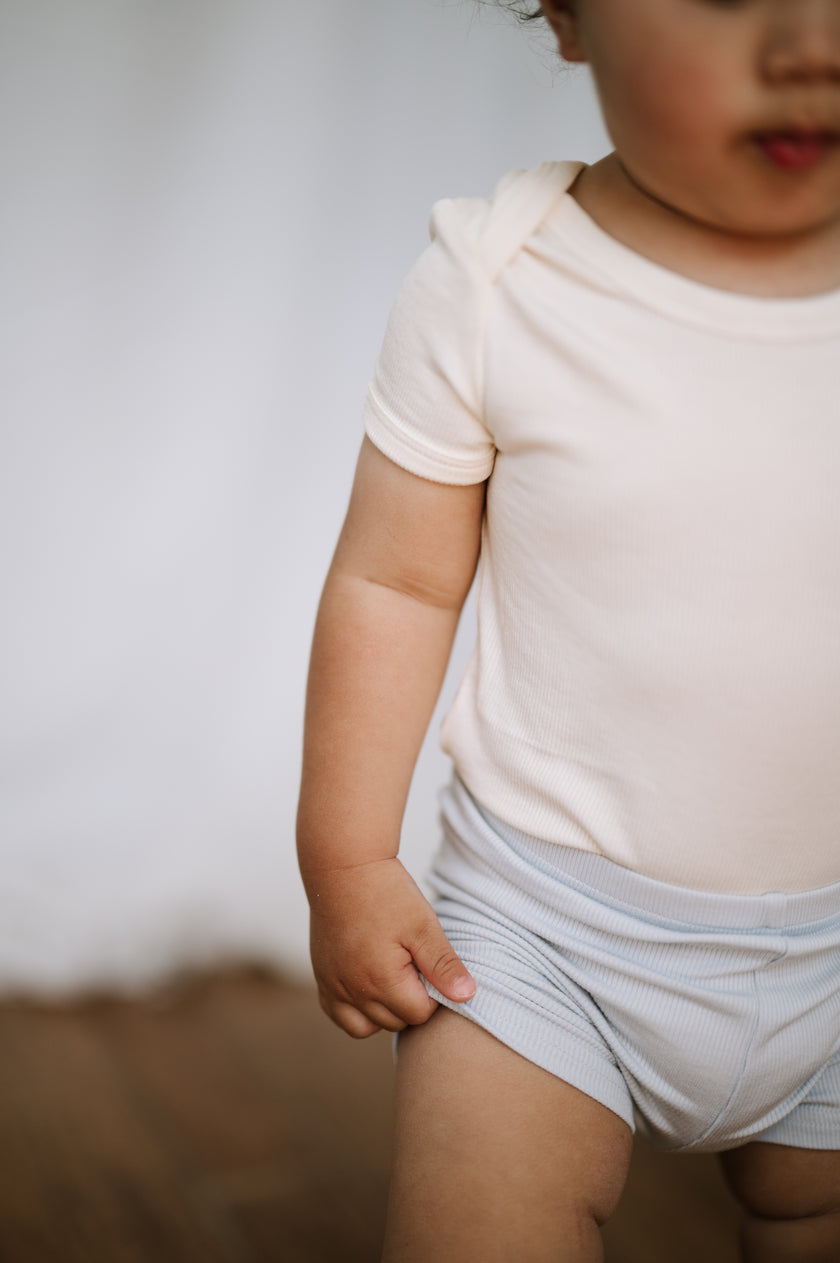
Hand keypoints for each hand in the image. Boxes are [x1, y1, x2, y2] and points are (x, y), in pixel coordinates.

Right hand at [307, 856, 475, 1037]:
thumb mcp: (423, 925)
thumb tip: (466, 996)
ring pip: (367, 1026)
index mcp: (381, 981)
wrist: (344, 867)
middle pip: (395, 1022)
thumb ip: (443, 965)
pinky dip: (356, 1010)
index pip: (420, 1015)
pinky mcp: (322, 978)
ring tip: (393, 975)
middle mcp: (353, 991)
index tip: (429, 963)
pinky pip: (339, 1016)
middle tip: (412, 963)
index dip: (433, 993)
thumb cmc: (386, 892)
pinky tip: (369, 986)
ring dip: (385, 1010)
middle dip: (410, 1001)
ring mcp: (333, 987)